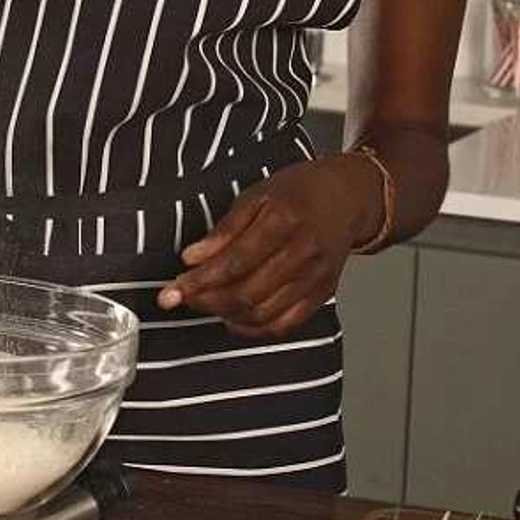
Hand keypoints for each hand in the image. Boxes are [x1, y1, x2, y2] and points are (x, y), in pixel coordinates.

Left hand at [157, 154, 380, 338]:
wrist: (346, 198)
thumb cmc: (297, 191)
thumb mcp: (256, 195)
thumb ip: (224, 229)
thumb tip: (192, 258)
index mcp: (283, 220)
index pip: (234, 261)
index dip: (201, 280)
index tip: (174, 288)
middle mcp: (303, 252)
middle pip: (247, 293)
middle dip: (207, 301)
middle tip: (182, 298)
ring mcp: (315, 278)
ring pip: (263, 314)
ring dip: (226, 315)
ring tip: (205, 303)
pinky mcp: (322, 295)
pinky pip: (285, 325)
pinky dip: (255, 328)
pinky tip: (234, 318)